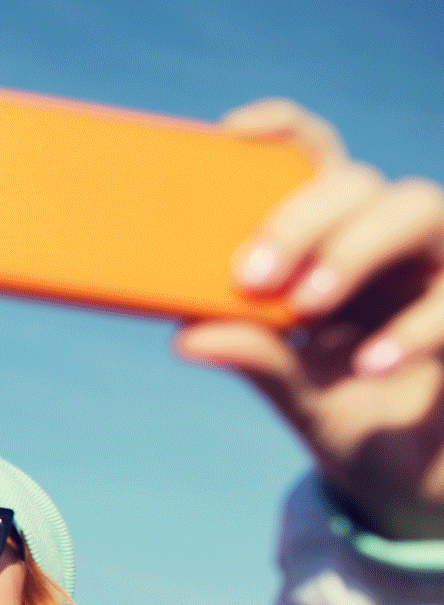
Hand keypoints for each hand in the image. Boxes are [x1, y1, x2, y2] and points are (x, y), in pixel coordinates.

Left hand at [174, 99, 443, 539]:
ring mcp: (439, 268)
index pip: (316, 161)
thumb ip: (255, 356)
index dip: (284, 131)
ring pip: (417, 206)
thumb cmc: (343, 409)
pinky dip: (414, 327)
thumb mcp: (294, 390)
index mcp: (336, 240)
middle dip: (301, 218)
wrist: (406, 473)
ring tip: (308, 306)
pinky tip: (371, 362)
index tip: (232, 132)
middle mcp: (390, 240)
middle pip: (357, 182)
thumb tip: (186, 337)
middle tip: (251, 275)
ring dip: (356, 248)